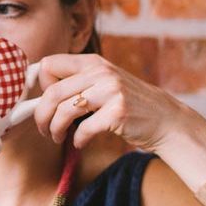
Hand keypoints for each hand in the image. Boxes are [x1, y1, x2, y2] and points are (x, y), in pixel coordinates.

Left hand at [31, 53, 205, 151]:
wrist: (165, 119)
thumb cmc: (130, 105)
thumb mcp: (105, 83)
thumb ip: (80, 83)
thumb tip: (41, 96)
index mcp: (94, 63)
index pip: (49, 64)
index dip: (40, 85)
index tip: (43, 102)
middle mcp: (101, 72)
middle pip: (52, 92)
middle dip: (41, 115)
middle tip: (43, 129)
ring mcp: (111, 91)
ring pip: (64, 111)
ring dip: (55, 129)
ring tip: (58, 137)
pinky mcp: (118, 112)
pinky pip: (83, 129)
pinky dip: (77, 140)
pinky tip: (80, 143)